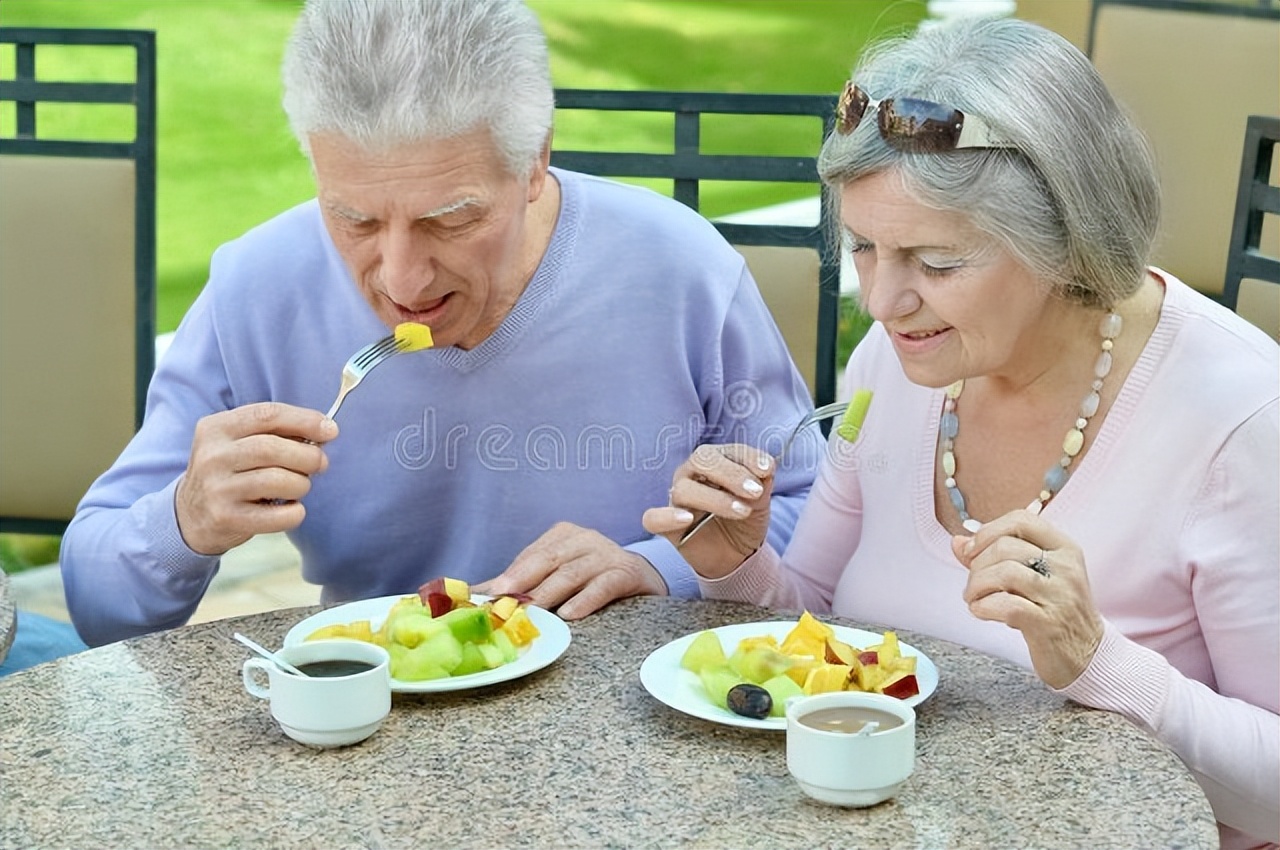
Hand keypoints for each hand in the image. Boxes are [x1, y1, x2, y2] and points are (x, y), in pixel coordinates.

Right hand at [175, 402, 337, 555]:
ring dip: (301, 484)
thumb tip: (325, 430)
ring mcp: (217, 488)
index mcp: (216, 428)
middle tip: (321, 463)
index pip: (267, 414)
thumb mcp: (239, 443)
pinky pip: (276, 516)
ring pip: (277, 480)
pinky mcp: (226, 518)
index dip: (305, 420)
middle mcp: (212, 456)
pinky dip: (295, 513)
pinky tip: (292, 509)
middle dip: (307, 456)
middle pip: (273, 447)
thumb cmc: (230, 473)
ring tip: (300, 487)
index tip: (330, 430)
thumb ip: (276, 433)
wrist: (190, 515)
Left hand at [475, 522, 667, 619]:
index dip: (508, 575)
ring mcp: (607, 554)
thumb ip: (524, 584)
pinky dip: (586, 599)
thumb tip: (479, 594)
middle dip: (522, 580)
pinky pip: (604, 585)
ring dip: (550, 592)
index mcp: (563, 536)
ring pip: (573, 572)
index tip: (485, 596)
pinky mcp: (628, 573)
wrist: (645, 579)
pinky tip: (570, 614)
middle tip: (501, 601)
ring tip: (532, 611)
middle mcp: (584, 539)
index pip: (531, 556)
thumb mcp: (558, 576)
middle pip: (548, 559)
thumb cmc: (594, 579)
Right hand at [641, 444, 774, 578]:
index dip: (747, 457)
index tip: (767, 470)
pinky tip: (688, 519)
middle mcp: (691, 475)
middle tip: (755, 491)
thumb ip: (762, 482)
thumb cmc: (745, 519)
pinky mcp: (665, 526)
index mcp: (714, 462)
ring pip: (684, 489)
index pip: (726, 450)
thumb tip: (765, 468)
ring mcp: (676, 499)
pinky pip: (654, 518)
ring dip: (715, 499)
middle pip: (701, 461)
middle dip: (731, 474)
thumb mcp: (760, 500)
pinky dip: (668, 517)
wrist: (736, 554)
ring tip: (742, 511)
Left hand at [951, 510, 1103, 688]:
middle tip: (973, 584)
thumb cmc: (1053, 610)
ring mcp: (1060, 596)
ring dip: (977, 586)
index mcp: (1064, 547)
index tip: (971, 551)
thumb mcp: (1030, 576)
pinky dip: (983, 606)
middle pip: (1005, 546)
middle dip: (977, 565)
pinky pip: (1006, 605)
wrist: (1087, 654)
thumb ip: (993, 556)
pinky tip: (981, 611)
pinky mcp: (1048, 624)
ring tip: (974, 598)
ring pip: (1004, 572)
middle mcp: (1066, 567)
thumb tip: (957, 541)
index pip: (1021, 519)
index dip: (987, 531)